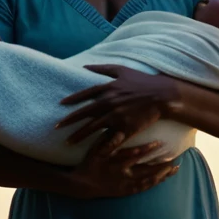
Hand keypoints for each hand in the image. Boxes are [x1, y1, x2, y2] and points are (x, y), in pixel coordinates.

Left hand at [57, 65, 182, 144]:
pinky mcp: (125, 128)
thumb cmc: (143, 81)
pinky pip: (109, 139)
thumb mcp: (122, 70)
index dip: (71, 100)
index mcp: (108, 89)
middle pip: (84, 114)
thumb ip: (103, 68)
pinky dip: (99, 146)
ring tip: (68, 142)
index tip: (60, 106)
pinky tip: (90, 152)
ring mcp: (116, 117)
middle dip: (69, 121)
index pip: (84, 95)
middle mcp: (109, 103)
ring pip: (93, 128)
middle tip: (56, 128)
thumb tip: (85, 66)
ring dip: (79, 136)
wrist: (162, 95)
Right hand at [66, 132, 178, 198]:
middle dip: (161, 165)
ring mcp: (125, 184)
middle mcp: (123, 174)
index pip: (134, 154)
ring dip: (161, 175)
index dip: (147, 149)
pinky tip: (164, 179)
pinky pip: (142, 188)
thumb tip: (119, 133)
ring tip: (175, 169)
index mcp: (115, 162)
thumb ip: (107, 142)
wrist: (82, 185)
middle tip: (176, 160)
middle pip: (146, 170)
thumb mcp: (94, 151)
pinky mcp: (125, 191)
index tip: (160, 142)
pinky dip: (154, 183)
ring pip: (147, 181)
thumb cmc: (89, 164)